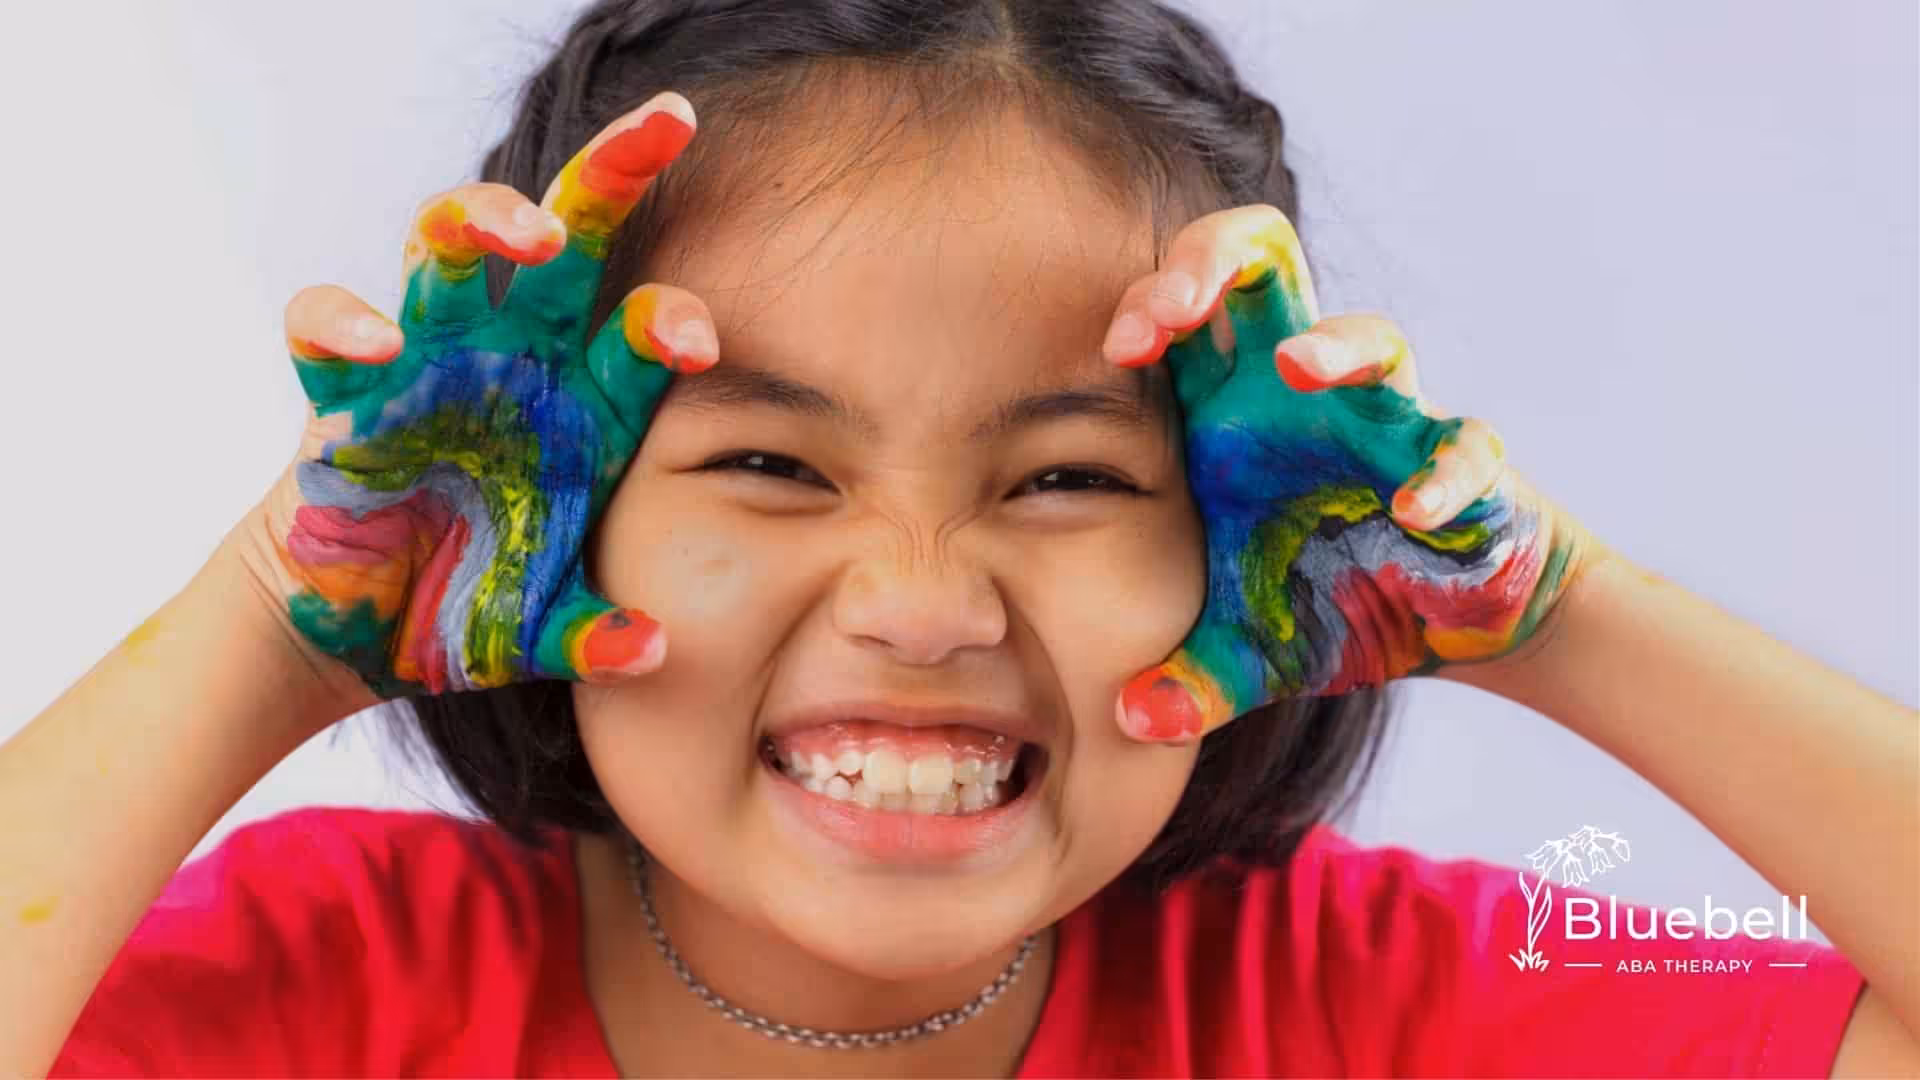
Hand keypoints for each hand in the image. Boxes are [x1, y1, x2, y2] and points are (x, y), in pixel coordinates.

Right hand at [258, 92, 715, 699]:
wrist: (353, 635)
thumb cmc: (464, 613)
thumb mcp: (540, 629)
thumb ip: (596, 635)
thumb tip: (656, 645)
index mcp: (581, 413)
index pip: (641, 334)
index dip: (670, 321)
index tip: (697, 337)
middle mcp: (513, 366)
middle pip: (569, 242)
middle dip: (618, 175)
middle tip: (672, 123)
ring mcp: (426, 363)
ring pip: (450, 247)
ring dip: (486, 219)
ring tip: (532, 233)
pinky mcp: (340, 390)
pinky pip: (326, 323)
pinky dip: (342, 323)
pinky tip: (375, 352)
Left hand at [1103, 205, 1593, 739]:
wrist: (1445, 629)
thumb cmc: (1328, 603)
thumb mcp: (1243, 653)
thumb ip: (1184, 684)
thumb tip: (1132, 726)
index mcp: (1232, 409)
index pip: (1182, 311)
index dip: (1149, 303)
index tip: (1119, 347)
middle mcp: (1305, 394)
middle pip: (1266, 261)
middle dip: (1217, 258)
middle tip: (1177, 304)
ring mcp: (1388, 421)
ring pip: (1374, 339)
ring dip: (1336, 344)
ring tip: (1297, 367)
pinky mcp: (1466, 467)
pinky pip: (1466, 446)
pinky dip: (1444, 473)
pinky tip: (1412, 512)